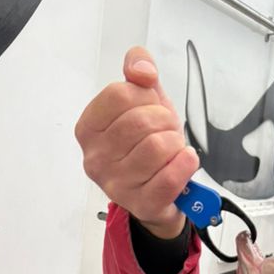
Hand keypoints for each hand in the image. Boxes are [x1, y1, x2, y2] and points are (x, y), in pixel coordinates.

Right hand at [74, 46, 198, 237]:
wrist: (161, 190)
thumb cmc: (147, 143)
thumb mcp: (142, 98)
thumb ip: (138, 69)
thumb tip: (142, 70)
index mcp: (89, 128)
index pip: (120, 95)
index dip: (145, 96)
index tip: (150, 107)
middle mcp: (96, 158)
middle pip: (141, 121)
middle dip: (165, 121)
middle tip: (166, 132)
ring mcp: (116, 185)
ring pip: (157, 147)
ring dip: (175, 143)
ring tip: (171, 150)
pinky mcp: (140, 204)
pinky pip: (169, 178)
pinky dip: (185, 165)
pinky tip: (182, 162)